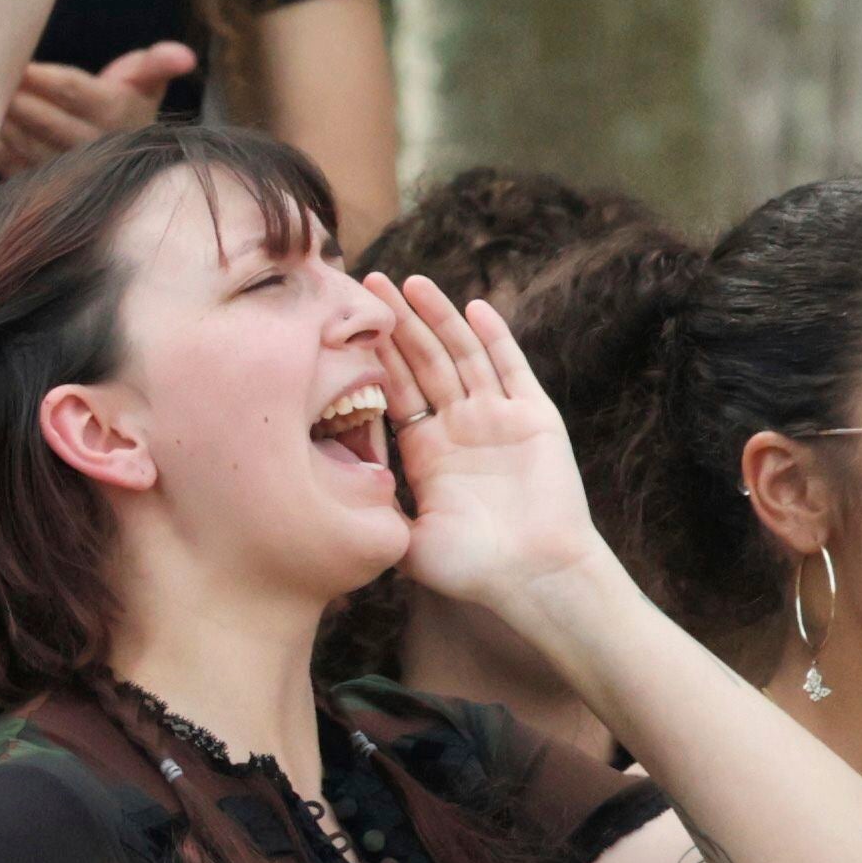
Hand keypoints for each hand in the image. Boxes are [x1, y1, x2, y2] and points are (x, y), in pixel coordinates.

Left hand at [0, 41, 198, 178]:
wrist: (123, 156)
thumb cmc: (127, 103)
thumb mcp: (145, 81)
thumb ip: (157, 64)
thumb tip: (185, 56)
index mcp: (116, 114)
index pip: (75, 92)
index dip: (44, 78)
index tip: (19, 65)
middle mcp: (94, 147)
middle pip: (47, 121)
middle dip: (17, 99)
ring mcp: (68, 171)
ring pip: (28, 146)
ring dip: (2, 124)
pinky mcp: (43, 186)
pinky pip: (13, 168)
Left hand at [365, 271, 617, 617]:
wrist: (537, 579)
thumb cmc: (474, 569)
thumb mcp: (409, 540)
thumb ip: (375, 514)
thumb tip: (324, 501)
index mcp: (426, 451)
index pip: (394, 389)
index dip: (373, 356)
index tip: (344, 324)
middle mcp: (459, 427)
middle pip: (424, 362)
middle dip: (398, 323)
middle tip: (367, 284)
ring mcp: (497, 419)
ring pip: (463, 355)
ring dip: (439, 319)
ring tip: (412, 283)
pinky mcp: (534, 418)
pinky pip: (512, 370)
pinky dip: (495, 338)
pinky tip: (475, 309)